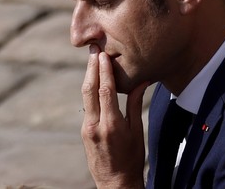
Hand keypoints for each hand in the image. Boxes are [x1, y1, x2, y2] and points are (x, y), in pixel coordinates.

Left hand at [81, 44, 148, 188]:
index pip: (105, 91)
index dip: (104, 71)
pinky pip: (86, 105)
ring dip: (88, 76)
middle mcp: (95, 125)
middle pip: (90, 89)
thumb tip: (140, 80)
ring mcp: (87, 128)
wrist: (115, 183)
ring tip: (92, 58)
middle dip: (91, 67)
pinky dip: (89, 89)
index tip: (103, 54)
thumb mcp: (137, 132)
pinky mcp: (84, 130)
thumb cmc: (132, 159)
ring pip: (85, 95)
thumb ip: (134, 104)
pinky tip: (93, 78)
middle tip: (93, 49)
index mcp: (111, 125)